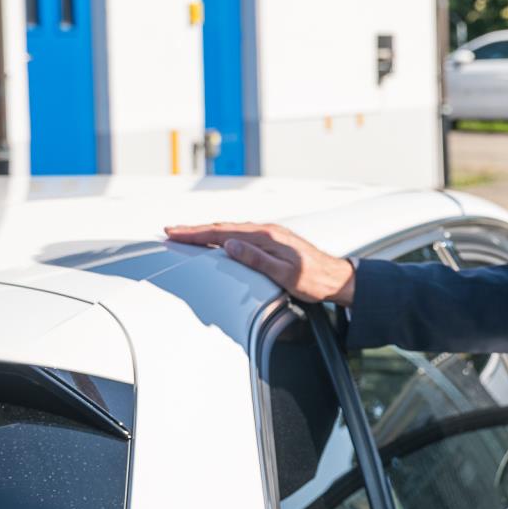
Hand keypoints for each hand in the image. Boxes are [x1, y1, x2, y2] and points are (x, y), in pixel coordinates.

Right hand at [163, 222, 356, 305]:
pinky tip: (218, 240)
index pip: (222, 233)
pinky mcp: (272, 241)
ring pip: (231, 230)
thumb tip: (229, 246)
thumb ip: (256, 259)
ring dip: (207, 232)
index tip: (174, 233)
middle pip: (223, 228)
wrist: (336, 277)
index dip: (195, 234)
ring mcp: (269, 234)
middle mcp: (266, 231)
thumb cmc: (313, 280)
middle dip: (195, 230)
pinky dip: (223, 236)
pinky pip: (241, 235)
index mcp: (266, 237)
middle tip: (171, 232)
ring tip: (187, 235)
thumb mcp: (285, 274)